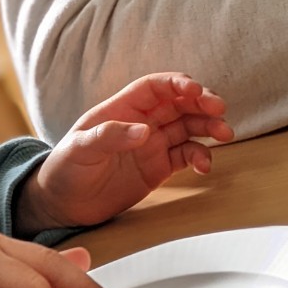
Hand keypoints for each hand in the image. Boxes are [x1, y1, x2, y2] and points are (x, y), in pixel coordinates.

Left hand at [18, 73, 233, 231]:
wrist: (62, 204)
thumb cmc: (64, 170)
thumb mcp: (79, 150)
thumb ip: (109, 137)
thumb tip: (144, 131)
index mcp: (121, 109)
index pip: (155, 87)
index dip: (177, 83)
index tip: (196, 90)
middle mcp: (141, 122)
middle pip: (179, 103)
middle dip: (202, 102)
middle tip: (219, 109)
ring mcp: (152, 145)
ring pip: (189, 127)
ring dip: (209, 127)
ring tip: (225, 134)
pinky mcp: (158, 168)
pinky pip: (186, 156)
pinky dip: (200, 156)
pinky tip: (204, 166)